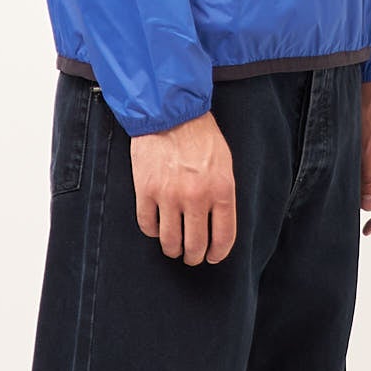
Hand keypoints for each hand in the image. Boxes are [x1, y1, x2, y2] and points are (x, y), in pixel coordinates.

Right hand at [130, 110, 236, 263]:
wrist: (170, 113)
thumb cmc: (200, 136)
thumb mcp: (224, 164)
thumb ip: (222, 195)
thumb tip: (217, 224)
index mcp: (221, 191)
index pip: (223, 237)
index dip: (217, 253)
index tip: (212, 256)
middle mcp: (196, 197)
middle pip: (195, 245)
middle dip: (193, 256)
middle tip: (191, 257)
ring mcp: (169, 196)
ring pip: (170, 241)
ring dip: (172, 249)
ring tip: (173, 248)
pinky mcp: (146, 191)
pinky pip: (147, 225)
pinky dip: (152, 231)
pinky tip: (156, 228)